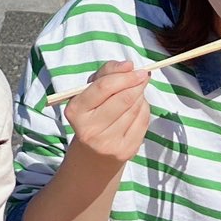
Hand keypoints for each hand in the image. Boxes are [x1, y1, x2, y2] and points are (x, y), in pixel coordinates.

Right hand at [58, 54, 150, 174]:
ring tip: (136, 92)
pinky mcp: (125, 151)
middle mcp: (89, 129)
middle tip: (142, 76)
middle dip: (136, 83)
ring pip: (135, 109)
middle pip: (122, 99)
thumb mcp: (90, 92)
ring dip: (140, 95)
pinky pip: (142, 122)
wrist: (94, 154)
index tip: (136, 69)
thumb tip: (129, 65)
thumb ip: (107, 73)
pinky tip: (138, 107)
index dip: (123, 76)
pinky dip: (144, 109)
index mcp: (75, 111)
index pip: (103, 88)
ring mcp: (108, 143)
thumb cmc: (92, 114)